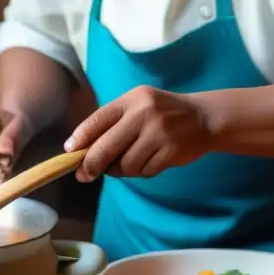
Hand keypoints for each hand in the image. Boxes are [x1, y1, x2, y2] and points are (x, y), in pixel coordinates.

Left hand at [64, 85, 213, 181]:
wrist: (204, 117)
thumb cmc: (161, 113)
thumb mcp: (137, 106)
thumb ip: (112, 123)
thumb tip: (80, 151)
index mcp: (131, 100)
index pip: (98, 120)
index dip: (80, 138)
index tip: (69, 152)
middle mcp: (144, 114)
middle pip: (106, 148)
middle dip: (91, 165)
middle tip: (85, 174)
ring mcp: (159, 133)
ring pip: (125, 165)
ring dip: (120, 170)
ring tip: (129, 161)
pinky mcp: (171, 151)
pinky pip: (144, 172)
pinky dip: (141, 172)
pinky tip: (148, 161)